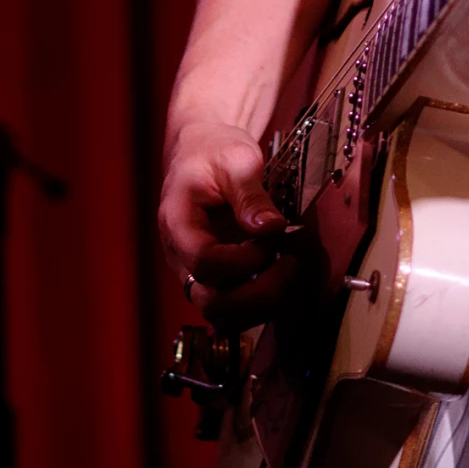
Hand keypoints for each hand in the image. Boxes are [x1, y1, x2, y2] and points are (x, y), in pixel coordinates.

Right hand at [158, 119, 293, 330]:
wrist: (203, 151)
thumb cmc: (213, 151)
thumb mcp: (235, 160)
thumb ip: (250, 195)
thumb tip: (271, 228)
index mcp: (177, 224)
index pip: (203, 263)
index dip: (243, 261)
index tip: (271, 239)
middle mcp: (181, 258)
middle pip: (211, 303)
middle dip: (258, 294)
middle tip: (291, 264)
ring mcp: (196, 273)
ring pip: (224, 316)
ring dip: (263, 304)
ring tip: (290, 269)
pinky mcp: (216, 279)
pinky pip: (235, 308)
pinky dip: (262, 301)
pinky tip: (282, 274)